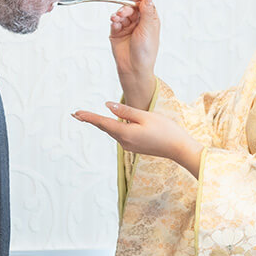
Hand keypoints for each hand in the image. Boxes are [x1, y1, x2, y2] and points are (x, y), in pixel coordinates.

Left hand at [73, 102, 203, 176]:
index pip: (102, 123)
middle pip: (105, 128)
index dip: (88, 117)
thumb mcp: (145, 116)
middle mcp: (124, 142)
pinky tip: (112, 123)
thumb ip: (125, 111)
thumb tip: (107, 106)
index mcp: (125, 133)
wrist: (179, 149)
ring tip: (88, 117)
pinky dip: (114, 128)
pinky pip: (121, 134)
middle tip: (76, 114)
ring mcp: (129, 146)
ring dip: (103, 124)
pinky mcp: (135, 146)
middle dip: (91, 120)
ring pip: (113, 131)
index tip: (75, 113)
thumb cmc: (165, 130)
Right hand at [109, 0, 159, 109]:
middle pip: (131, 6)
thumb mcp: (148, 28)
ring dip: (119, 13)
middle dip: (126, 7)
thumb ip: (147, 11)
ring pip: (122, 13)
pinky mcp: (118, 32)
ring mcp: (128, 27)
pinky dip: (114, 20)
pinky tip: (115, 22)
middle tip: (124, 12)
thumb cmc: (145, 51)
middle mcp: (139, 22)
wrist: (134, 67)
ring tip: (118, 18)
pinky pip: (115, 21)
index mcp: (150, 20)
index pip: (144, 3)